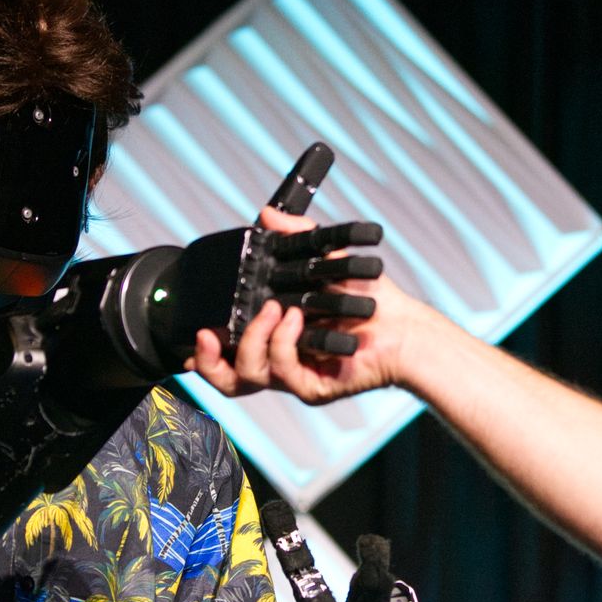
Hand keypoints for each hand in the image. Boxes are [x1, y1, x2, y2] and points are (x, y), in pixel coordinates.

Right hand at [187, 207, 420, 404]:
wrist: (405, 327)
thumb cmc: (370, 299)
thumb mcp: (325, 261)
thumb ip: (294, 238)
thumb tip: (266, 214)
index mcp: (274, 338)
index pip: (226, 354)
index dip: (204, 351)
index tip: (196, 329)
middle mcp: (279, 361)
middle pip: (226, 378)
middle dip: (209, 360)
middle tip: (208, 333)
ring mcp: (294, 377)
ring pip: (248, 375)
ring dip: (253, 339)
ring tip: (275, 308)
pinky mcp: (313, 387)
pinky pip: (283, 371)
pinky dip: (283, 343)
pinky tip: (294, 319)